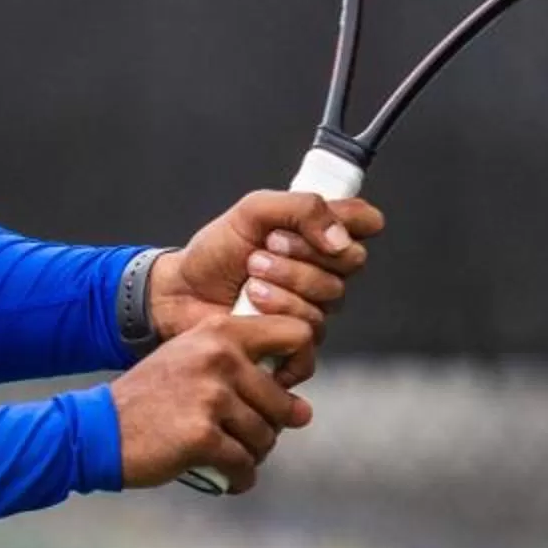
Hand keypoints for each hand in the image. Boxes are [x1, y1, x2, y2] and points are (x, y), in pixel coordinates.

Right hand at [110, 313, 316, 492]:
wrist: (98, 428)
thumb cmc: (150, 399)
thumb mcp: (192, 362)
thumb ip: (246, 375)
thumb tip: (304, 412)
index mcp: (219, 332)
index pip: (296, 334)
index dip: (300, 366)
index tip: (279, 390)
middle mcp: (219, 358)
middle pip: (282, 403)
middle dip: (267, 428)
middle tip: (239, 437)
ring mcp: (211, 397)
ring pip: (265, 437)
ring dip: (251, 455)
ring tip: (227, 456)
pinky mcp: (202, 436)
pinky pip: (244, 465)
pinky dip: (239, 478)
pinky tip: (227, 479)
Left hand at [148, 189, 384, 384]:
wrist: (182, 291)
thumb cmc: (216, 251)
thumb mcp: (252, 210)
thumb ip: (300, 208)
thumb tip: (341, 238)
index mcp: (319, 232)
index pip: (366, 222)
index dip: (351, 222)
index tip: (316, 224)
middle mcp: (325, 269)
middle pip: (351, 261)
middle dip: (303, 252)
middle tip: (264, 248)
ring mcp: (315, 305)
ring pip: (331, 295)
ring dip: (284, 280)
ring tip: (250, 277)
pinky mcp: (298, 339)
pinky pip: (313, 329)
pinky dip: (278, 311)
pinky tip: (253, 303)